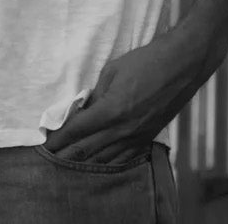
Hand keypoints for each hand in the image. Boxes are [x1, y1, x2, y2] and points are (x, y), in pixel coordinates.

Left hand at [43, 30, 218, 164]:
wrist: (184, 64)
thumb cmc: (147, 61)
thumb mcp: (113, 70)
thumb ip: (96, 94)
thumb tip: (83, 110)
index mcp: (111, 110)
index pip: (76, 131)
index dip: (57, 139)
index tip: (43, 144)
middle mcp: (123, 129)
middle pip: (86, 150)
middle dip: (64, 156)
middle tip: (47, 160)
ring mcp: (137, 136)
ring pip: (104, 159)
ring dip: (83, 163)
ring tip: (67, 166)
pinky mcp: (149, 138)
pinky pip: (124, 158)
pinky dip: (107, 163)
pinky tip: (98, 165)